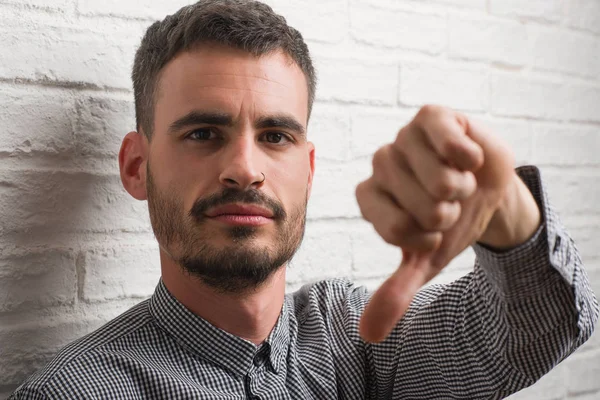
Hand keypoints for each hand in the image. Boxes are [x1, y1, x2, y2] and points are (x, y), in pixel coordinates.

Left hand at [355, 105, 518, 342]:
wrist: (486, 189)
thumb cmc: (450, 223)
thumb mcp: (425, 260)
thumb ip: (397, 292)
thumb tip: (368, 335)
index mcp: (370, 198)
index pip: (396, 229)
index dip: (428, 236)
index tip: (435, 228)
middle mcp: (380, 165)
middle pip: (422, 207)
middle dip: (450, 214)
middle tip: (450, 201)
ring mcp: (403, 138)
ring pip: (439, 180)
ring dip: (463, 190)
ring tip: (460, 181)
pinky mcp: (430, 117)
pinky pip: (450, 144)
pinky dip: (470, 160)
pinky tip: (468, 158)